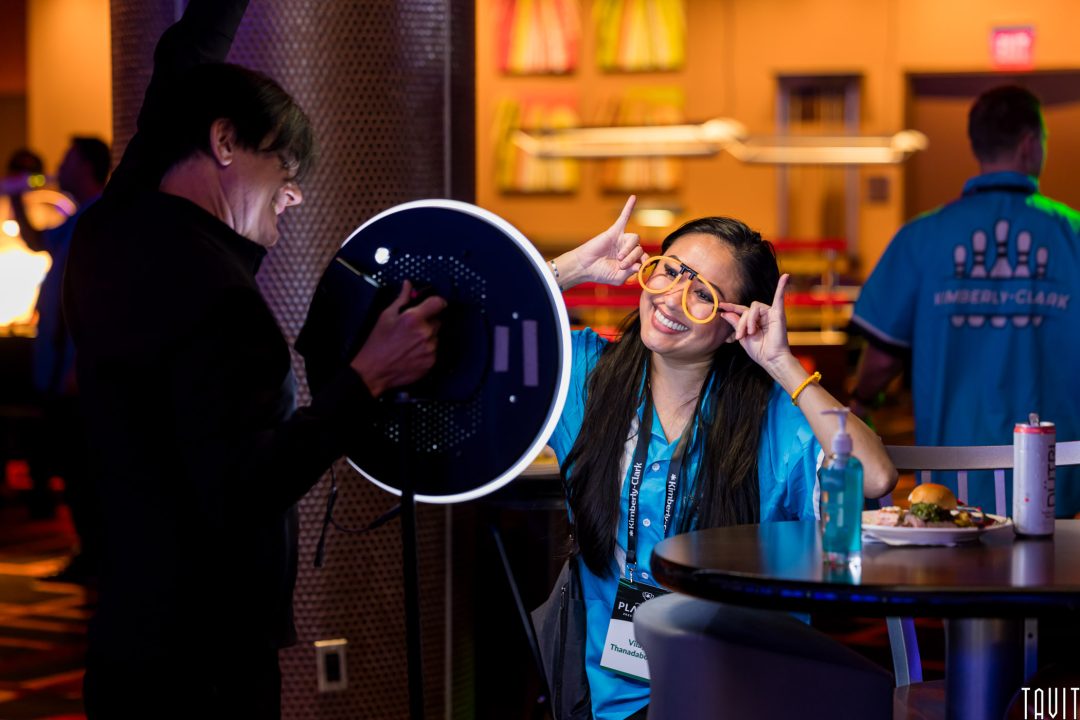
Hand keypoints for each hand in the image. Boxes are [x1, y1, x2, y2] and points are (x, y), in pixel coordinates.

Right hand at [350, 280, 445, 396]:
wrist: (373, 370)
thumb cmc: (377, 343)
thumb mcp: (386, 316)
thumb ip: (402, 299)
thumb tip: (408, 285)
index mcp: (414, 318)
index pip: (439, 303)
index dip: (436, 302)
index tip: (433, 305)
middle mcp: (425, 333)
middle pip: (438, 321)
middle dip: (428, 322)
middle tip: (412, 328)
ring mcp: (430, 349)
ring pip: (436, 336)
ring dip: (428, 337)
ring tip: (410, 342)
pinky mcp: (431, 362)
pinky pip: (435, 351)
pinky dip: (427, 350)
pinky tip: (413, 352)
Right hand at [570, 195, 643, 285]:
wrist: (584, 266)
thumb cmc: (600, 273)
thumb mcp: (618, 277)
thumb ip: (631, 272)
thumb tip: (641, 264)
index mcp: (631, 260)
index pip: (644, 258)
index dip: (641, 263)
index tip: (631, 269)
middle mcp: (628, 249)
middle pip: (640, 249)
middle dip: (632, 257)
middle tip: (620, 263)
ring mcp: (622, 239)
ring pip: (635, 239)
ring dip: (628, 249)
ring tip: (618, 257)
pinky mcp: (614, 232)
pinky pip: (623, 217)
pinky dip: (629, 207)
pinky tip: (633, 197)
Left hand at [719, 273, 792, 373]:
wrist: (770, 359)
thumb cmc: (759, 351)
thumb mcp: (742, 337)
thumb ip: (735, 323)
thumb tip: (725, 313)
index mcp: (753, 320)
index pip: (740, 310)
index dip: (730, 307)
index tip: (719, 306)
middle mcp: (761, 315)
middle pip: (745, 310)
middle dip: (740, 323)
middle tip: (740, 336)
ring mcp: (770, 313)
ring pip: (753, 307)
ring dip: (749, 321)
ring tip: (751, 333)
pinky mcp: (778, 314)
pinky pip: (779, 298)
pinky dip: (782, 286)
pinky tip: (786, 277)